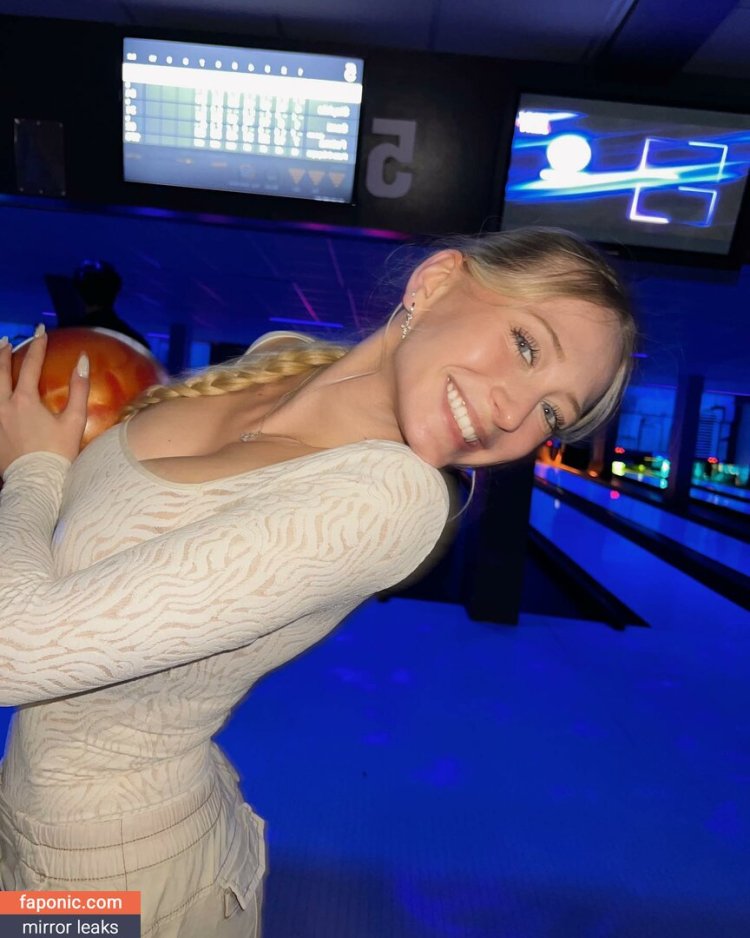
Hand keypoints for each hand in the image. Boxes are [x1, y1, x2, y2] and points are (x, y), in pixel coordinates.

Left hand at [0, 327, 89, 474]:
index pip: (30, 365)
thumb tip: (83, 361)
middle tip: (8, 340)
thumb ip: (79, 389)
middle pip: (0, 372)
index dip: (37, 346)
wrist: (37, 481)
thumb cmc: (58, 452)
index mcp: (25, 400)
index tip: (41, 331)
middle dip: (4, 353)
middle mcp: (3, 406)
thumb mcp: (73, 421)